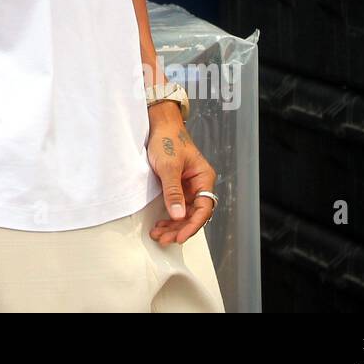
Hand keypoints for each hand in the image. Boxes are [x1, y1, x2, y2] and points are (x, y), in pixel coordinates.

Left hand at [146, 110, 216, 245]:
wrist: (159, 125)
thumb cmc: (167, 140)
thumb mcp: (168, 166)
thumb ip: (173, 191)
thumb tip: (178, 216)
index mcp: (204, 178)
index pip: (204, 208)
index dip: (192, 225)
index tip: (179, 237)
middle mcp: (199, 184)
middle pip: (194, 214)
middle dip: (179, 229)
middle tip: (163, 239)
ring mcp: (188, 186)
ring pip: (185, 213)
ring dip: (173, 226)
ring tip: (159, 235)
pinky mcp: (178, 186)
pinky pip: (177, 206)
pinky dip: (169, 217)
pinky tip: (160, 225)